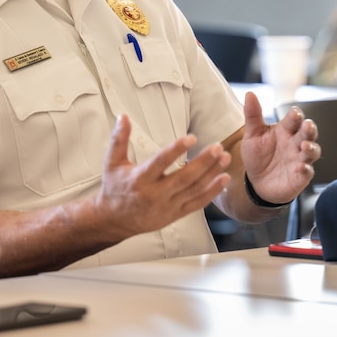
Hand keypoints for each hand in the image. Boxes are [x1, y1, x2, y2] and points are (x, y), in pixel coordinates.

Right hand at [91, 115, 232, 239]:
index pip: (160, 163)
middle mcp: (155, 194)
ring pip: (194, 189)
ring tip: (225, 157)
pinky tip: (224, 179)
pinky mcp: (175, 214)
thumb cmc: (115, 187)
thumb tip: (123, 116)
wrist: (114, 220)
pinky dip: (212, 192)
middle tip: (217, 147)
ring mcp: (167, 206)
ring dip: (212, 173)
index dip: (175, 150)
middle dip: (203, 162)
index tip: (191, 138)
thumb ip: (119, 139)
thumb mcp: (112, 162)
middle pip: (184, 177)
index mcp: (139, 179)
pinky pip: (197, 203)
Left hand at [238, 92, 318, 204]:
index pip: (294, 119)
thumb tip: (249, 94)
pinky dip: (306, 169)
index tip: (294, 113)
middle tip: (307, 125)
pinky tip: (302, 167)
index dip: (296, 115)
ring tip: (305, 146)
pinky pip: (307, 172)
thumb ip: (253, 115)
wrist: (256, 182)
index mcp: (285, 130)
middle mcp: (295, 143)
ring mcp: (300, 159)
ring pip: (313, 151)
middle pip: (308, 132)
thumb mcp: (252, 135)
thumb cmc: (257, 156)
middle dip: (309, 128)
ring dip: (311, 147)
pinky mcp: (300, 176)